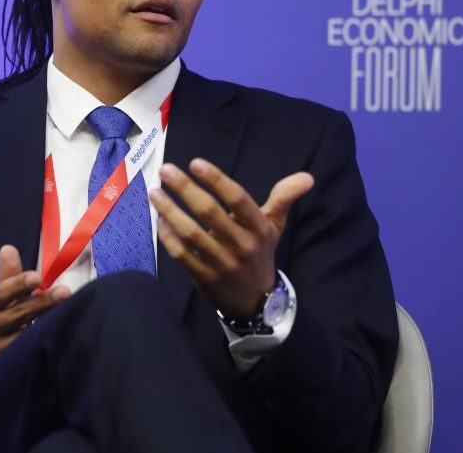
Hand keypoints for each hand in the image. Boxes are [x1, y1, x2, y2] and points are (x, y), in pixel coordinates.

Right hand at [0, 245, 69, 406]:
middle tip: (65, 292)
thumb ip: (6, 280)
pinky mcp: (7, 370)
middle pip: (17, 314)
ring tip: (71, 314)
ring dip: (48, 325)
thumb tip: (9, 248)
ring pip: (26, 337)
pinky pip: (30, 356)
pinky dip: (45, 347)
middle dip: (42, 303)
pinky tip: (63, 339)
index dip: (17, 285)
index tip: (37, 277)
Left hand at [149, 158, 313, 319]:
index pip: (237, 199)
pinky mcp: (204, 278)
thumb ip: (284, 198)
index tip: (195, 163)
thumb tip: (307, 177)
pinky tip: (160, 220)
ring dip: (170, 210)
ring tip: (156, 192)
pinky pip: (182, 255)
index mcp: (259, 229)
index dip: (216, 180)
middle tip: (167, 170)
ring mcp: (222, 263)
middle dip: (185, 189)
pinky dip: (168, 237)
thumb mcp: (274, 226)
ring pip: (191, 233)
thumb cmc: (260, 253)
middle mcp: (242, 245)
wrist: (255, 300)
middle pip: (209, 212)